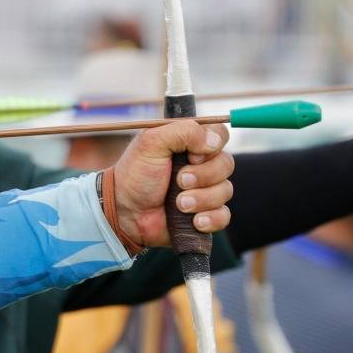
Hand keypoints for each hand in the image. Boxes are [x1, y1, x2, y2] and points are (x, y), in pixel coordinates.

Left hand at [107, 121, 233, 250]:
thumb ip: (182, 132)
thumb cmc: (135, 175)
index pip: (220, 135)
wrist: (125, 213)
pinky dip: (211, 219)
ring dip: (201, 198)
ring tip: (178, 204)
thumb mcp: (151, 143)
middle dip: (203, 175)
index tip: (191, 156)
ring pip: (226, 191)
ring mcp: (205, 190)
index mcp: (191, 143)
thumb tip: (214, 141)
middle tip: (179, 181)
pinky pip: (223, 216)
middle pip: (227, 164)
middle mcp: (202, 165)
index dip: (212, 146)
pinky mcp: (205, 214)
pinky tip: (194, 221)